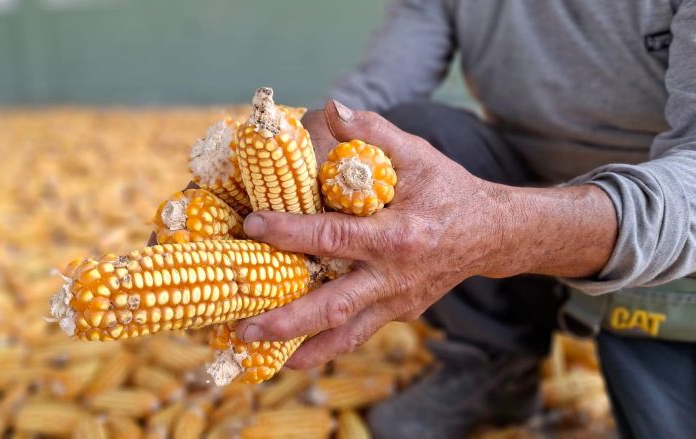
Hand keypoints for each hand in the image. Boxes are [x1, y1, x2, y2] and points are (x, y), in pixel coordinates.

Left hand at [235, 100, 504, 368]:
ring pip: (345, 335)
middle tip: (243, 324)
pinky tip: (291, 352)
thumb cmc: (447, 190)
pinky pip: (356, 335)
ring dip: (301, 348)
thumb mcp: (417, 154)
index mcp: (399, 236)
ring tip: (256, 353)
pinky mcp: (398, 314)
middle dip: (287, 320)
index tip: (253, 226)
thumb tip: (331, 109)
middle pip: (336, 307)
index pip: (335, 237)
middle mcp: (396, 278)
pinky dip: (323, 346)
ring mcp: (398, 302)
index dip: (291, 232)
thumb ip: (374, 133)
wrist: (490, 234)